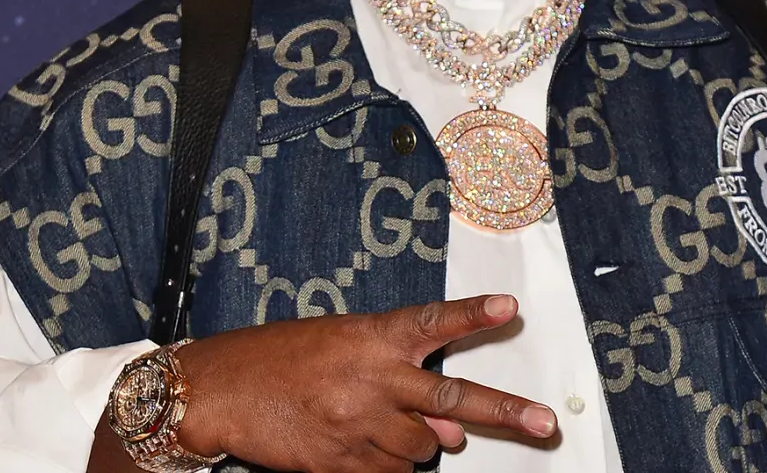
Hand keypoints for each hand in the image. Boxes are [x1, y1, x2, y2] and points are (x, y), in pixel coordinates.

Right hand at [172, 294, 555, 472]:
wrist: (221, 391)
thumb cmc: (284, 359)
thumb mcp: (343, 347)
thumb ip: (400, 382)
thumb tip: (450, 438)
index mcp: (373, 336)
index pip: (433, 322)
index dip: (473, 315)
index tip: (509, 309)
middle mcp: (373, 379)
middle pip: (452, 399)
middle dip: (504, 412)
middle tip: (545, 423)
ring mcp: (358, 424)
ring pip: (423, 450)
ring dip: (420, 445)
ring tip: (382, 424)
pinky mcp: (340, 463)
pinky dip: (392, 468)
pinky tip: (367, 448)